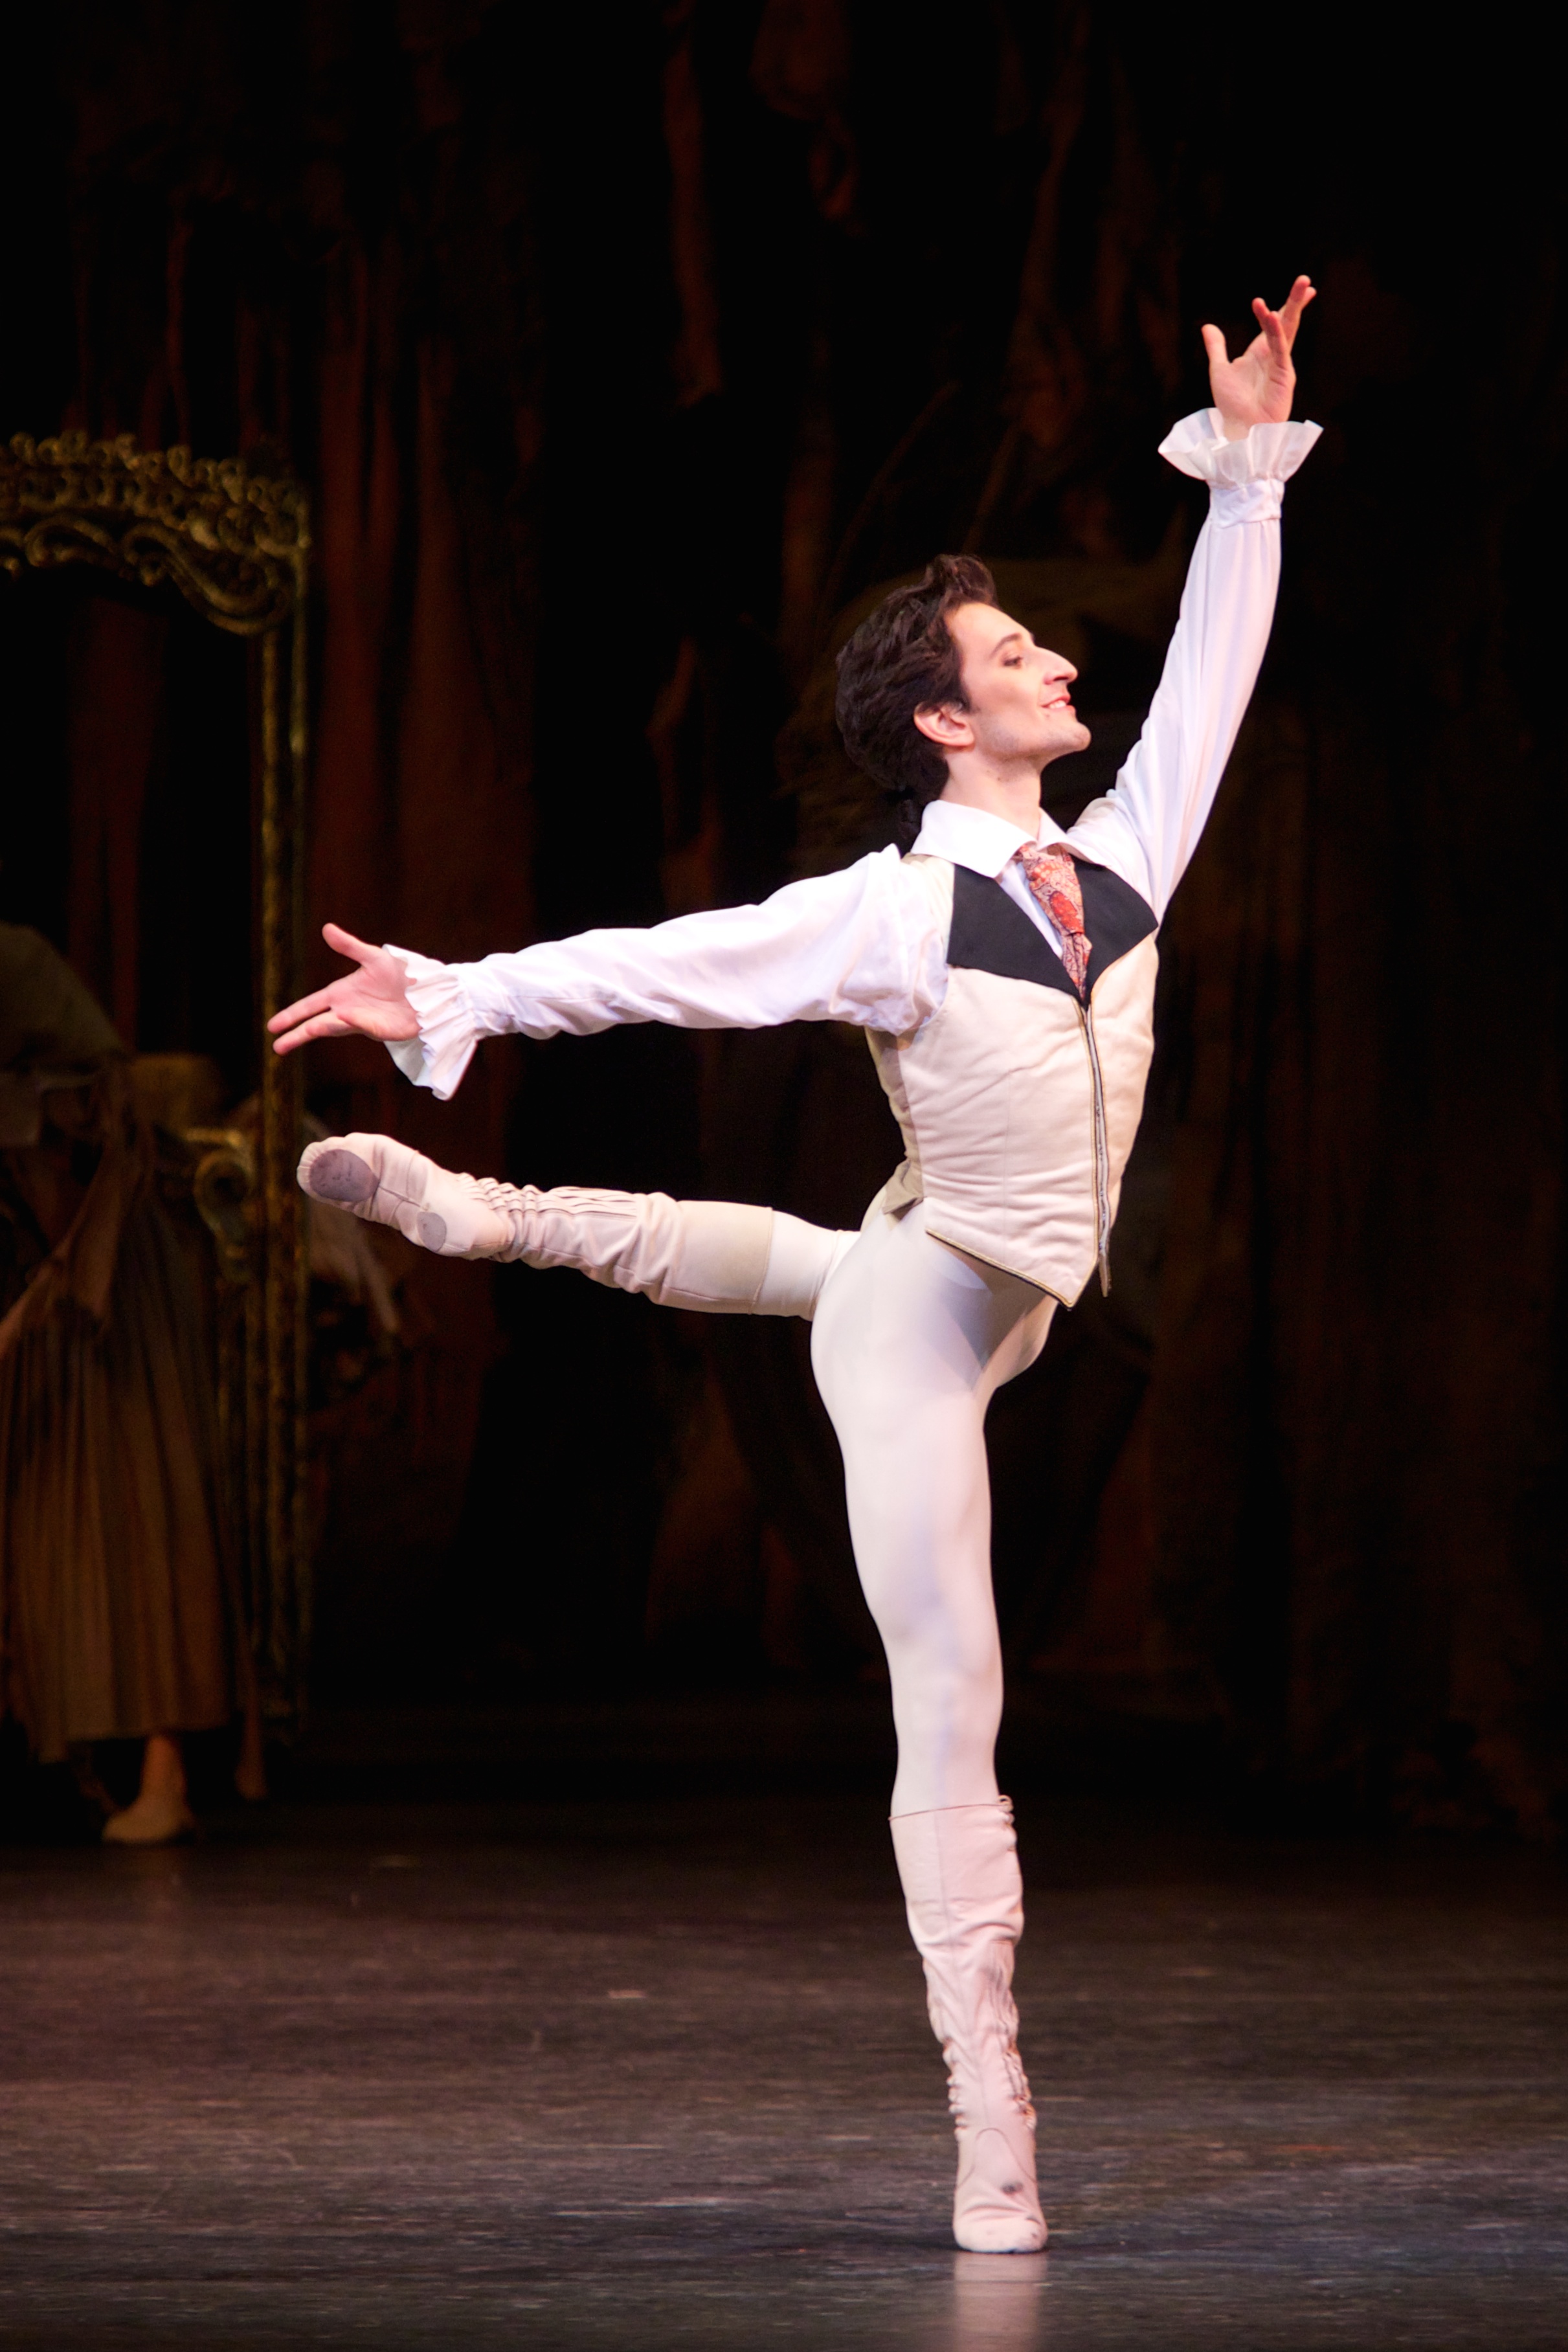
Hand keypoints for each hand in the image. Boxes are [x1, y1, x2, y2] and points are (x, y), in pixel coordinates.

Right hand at [267, 923, 418, 1055]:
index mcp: (341, 994)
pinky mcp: (380, 1030)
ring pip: (334, 1028)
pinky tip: (343, 1017)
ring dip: (317, 1031)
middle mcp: (347, 1010)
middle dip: (296, 1034)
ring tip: (301, 1035)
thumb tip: (327, 928)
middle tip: (277, 1048)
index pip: (310, 1006)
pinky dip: (353, 1022)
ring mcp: (362, 1022)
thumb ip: (349, 946)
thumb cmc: (400, 974)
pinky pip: (363, 1026)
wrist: (429, 990)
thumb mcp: (372, 957)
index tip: (273, 1025)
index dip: (292, 1015)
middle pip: (316, 1024)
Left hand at [1202, 276, 1315, 439]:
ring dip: (1293, 307)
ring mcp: (1280, 363)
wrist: (1239, 430)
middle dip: (1295, 300)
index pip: (1273, 323)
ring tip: (1303, 285)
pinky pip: (1280, 349)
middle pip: (1286, 321)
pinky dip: (1276, 332)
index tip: (1296, 290)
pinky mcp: (1283, 375)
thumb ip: (1216, 348)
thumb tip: (1208, 326)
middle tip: (1305, 279)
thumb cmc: (1232, 405)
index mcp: (1260, 351)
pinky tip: (1273, 315)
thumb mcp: (1219, 370)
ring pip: (1288, 329)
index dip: (1280, 306)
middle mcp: (1273, 354)